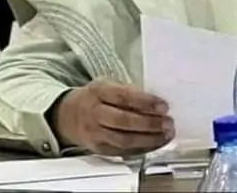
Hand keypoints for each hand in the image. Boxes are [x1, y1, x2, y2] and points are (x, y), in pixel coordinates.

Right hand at [52, 79, 173, 155]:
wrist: (68, 116)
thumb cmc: (96, 97)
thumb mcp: (108, 85)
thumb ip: (128, 90)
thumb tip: (156, 101)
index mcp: (99, 91)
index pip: (124, 97)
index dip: (145, 102)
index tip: (164, 106)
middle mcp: (95, 113)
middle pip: (124, 121)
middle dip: (150, 123)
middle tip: (168, 123)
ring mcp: (95, 134)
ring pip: (124, 140)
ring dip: (149, 139)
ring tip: (167, 135)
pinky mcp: (99, 149)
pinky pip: (122, 151)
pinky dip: (142, 149)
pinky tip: (156, 143)